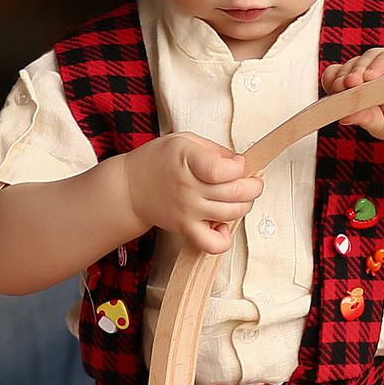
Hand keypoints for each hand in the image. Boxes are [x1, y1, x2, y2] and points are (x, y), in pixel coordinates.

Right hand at [118, 131, 262, 253]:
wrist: (130, 188)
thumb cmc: (156, 162)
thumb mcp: (184, 141)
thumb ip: (214, 150)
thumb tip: (240, 163)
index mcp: (188, 160)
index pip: (224, 170)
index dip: (240, 167)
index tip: (239, 164)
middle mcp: (188, 188)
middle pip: (236, 193)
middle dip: (254, 187)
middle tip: (252, 182)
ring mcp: (188, 211)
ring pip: (232, 214)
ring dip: (245, 206)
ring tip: (239, 198)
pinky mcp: (186, 229)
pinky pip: (212, 244)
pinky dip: (224, 238)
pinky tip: (222, 224)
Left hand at [321, 46, 383, 143]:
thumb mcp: (381, 125)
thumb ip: (363, 119)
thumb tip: (343, 116)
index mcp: (359, 86)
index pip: (338, 77)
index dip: (333, 82)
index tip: (332, 93)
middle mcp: (372, 70)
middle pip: (351, 65)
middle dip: (344, 77)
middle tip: (341, 88)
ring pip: (369, 57)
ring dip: (360, 68)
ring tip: (356, 82)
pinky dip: (381, 63)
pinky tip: (374, 75)